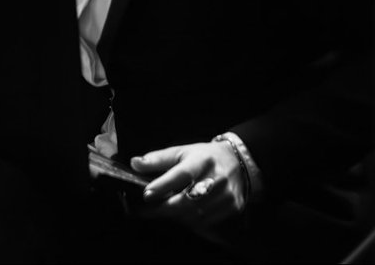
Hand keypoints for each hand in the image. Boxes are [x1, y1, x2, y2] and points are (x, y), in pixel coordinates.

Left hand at [131, 141, 250, 235]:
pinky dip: (189, 221)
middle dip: (163, 208)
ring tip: (161, 211)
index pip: (182, 174)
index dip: (163, 186)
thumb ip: (157, 159)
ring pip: (194, 215)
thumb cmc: (205, 157)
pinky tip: (181, 215)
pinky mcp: (232, 207)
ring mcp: (226, 195)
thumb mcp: (182, 152)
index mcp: (203, 160)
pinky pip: (205, 222)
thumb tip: (135, 164)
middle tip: (145, 211)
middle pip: (187, 200)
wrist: (239, 163)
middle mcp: (217, 178)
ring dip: (174, 216)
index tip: (146, 195)